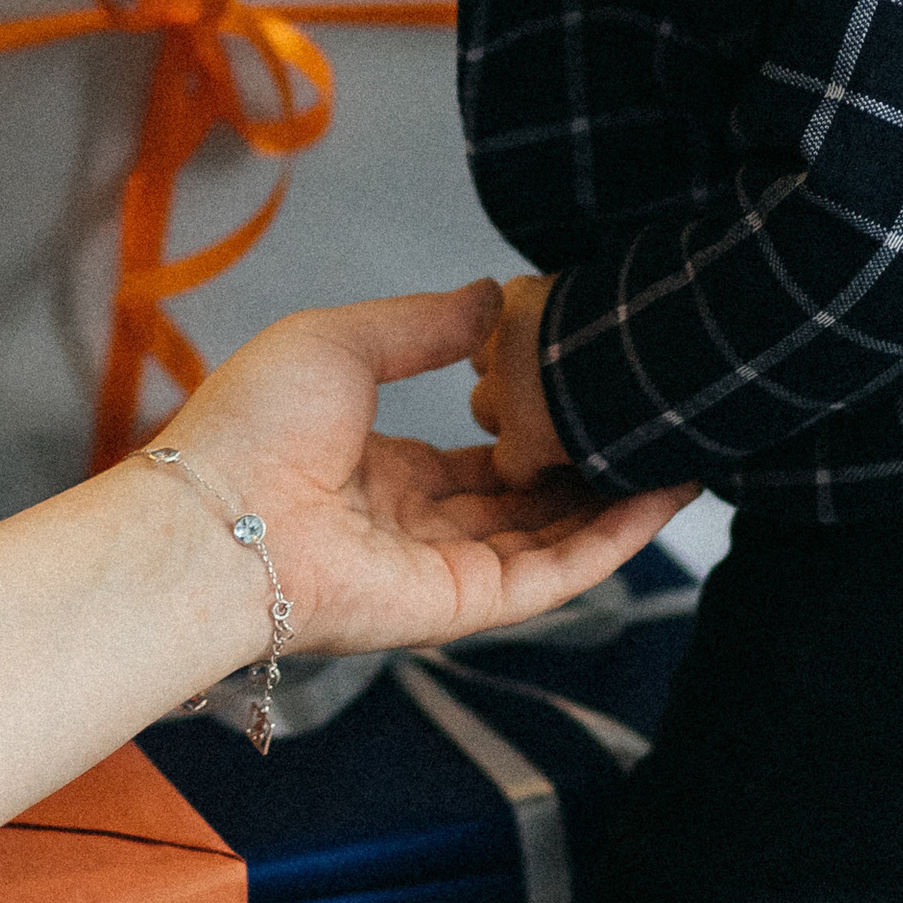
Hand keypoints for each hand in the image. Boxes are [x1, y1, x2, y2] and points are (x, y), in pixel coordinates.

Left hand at [163, 281, 690, 658]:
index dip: (539, 433)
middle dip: (591, 472)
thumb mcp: (341, 342)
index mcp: (378, 469)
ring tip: (686, 456)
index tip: (594, 397)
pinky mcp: (462, 605)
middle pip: (525, 504)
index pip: (480, 460)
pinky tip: (661, 501)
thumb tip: (493, 297)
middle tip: (660, 429)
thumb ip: (423, 324)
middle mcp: (414, 526)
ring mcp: (441, 570)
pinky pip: (551, 576)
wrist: (216, 516)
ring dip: (619, 504)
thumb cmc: (251, 429)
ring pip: (551, 540)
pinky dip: (610, 543)